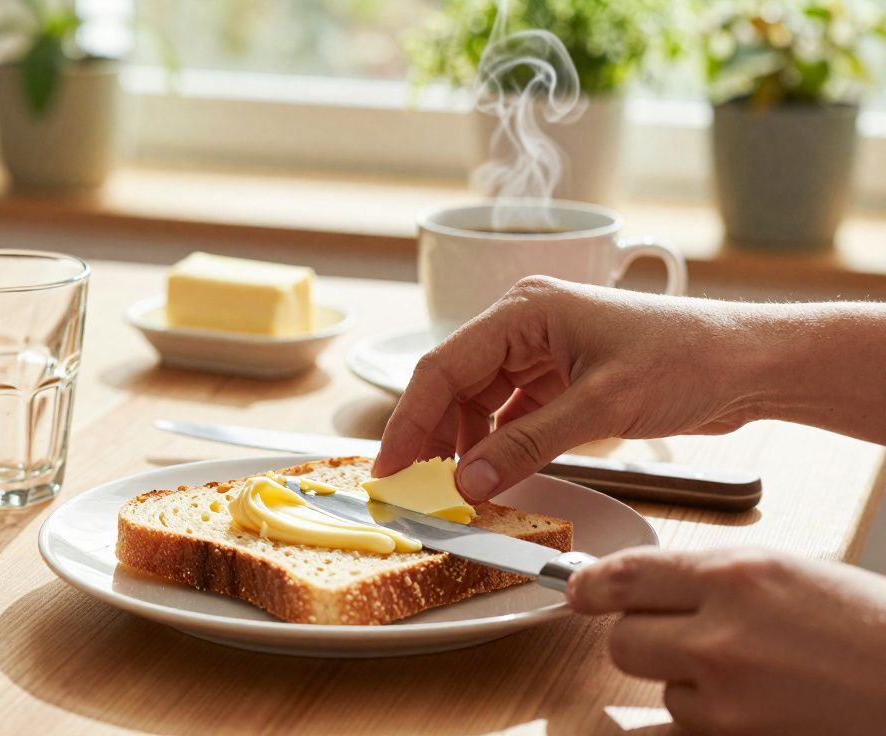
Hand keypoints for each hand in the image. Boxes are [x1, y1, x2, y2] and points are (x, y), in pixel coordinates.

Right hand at [374, 276, 765, 500]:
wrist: (749, 363)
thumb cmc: (685, 359)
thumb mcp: (600, 406)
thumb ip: (526, 444)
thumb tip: (465, 482)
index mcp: (524, 310)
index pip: (444, 366)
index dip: (409, 419)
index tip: (389, 466)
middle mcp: (524, 325)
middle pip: (454, 384)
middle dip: (431, 435)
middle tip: (411, 487)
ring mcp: (541, 352)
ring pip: (478, 402)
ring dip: (465, 444)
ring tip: (456, 488)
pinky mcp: (560, 379)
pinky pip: (509, 414)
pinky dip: (497, 445)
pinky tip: (491, 474)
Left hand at [568, 547, 885, 734]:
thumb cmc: (869, 624)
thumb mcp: (788, 572)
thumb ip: (712, 578)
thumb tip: (645, 585)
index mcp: (735, 575)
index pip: (627, 576)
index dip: (591, 585)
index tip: (577, 591)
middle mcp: (721, 634)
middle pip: (623, 640)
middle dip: (640, 636)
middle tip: (673, 635)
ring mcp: (728, 696)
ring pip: (656, 688)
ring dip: (683, 682)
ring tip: (745, 672)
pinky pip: (680, 726)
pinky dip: (699, 718)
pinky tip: (736, 702)